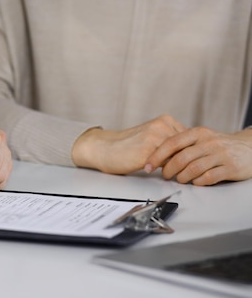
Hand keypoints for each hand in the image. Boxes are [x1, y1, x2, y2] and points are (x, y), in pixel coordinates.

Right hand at [72, 115, 186, 174]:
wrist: (104, 148)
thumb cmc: (127, 145)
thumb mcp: (153, 135)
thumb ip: (169, 140)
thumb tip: (190, 154)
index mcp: (165, 121)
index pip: (191, 140)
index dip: (192, 153)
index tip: (191, 164)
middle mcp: (162, 126)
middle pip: (188, 148)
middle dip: (188, 162)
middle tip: (187, 174)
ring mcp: (156, 138)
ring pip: (180, 157)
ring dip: (180, 169)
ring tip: (177, 176)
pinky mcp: (148, 151)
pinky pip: (168, 166)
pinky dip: (169, 173)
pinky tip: (164, 176)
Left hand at [144, 127, 251, 185]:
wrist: (249, 148)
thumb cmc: (219, 145)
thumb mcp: (201, 138)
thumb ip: (182, 144)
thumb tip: (156, 155)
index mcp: (197, 133)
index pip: (171, 143)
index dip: (156, 156)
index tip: (147, 166)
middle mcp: (208, 142)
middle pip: (180, 158)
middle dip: (168, 170)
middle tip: (165, 176)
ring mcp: (220, 154)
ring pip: (193, 169)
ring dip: (182, 177)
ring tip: (179, 180)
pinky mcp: (230, 167)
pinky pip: (208, 177)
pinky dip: (198, 182)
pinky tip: (195, 182)